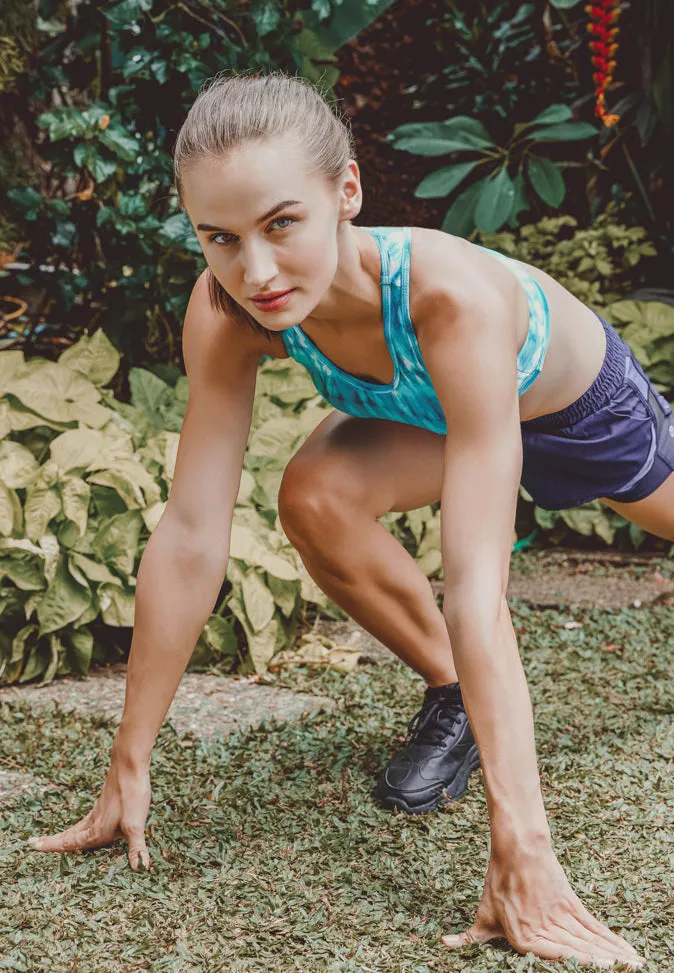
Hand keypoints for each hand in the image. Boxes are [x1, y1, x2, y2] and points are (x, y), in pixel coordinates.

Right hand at [26, 743, 151, 870]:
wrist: (130, 764)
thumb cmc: (131, 794)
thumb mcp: (136, 824)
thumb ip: (136, 848)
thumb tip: (140, 869)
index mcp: (97, 831)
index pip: (69, 843)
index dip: (51, 846)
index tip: (32, 845)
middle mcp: (94, 821)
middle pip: (69, 836)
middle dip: (53, 842)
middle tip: (34, 843)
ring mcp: (99, 810)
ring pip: (78, 826)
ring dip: (66, 834)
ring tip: (56, 839)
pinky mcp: (106, 801)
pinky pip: (88, 819)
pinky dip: (80, 825)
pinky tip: (88, 823)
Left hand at [442, 847, 643, 967]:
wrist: (517, 845)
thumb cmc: (498, 880)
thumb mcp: (482, 911)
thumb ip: (470, 936)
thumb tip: (445, 945)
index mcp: (523, 938)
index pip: (554, 960)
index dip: (580, 968)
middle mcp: (544, 930)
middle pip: (579, 955)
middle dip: (605, 967)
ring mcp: (559, 915)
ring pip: (590, 942)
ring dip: (613, 957)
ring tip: (633, 967)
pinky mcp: (570, 901)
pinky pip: (593, 925)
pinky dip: (610, 939)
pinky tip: (625, 949)